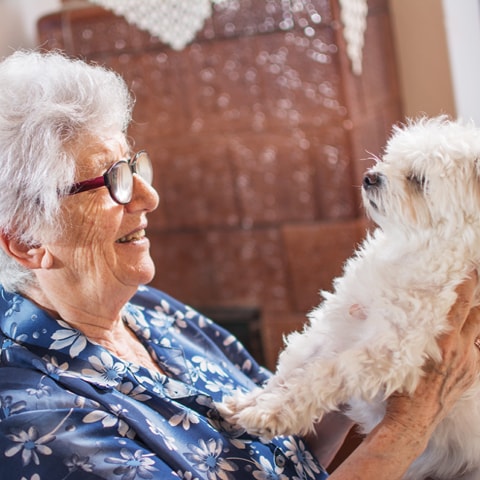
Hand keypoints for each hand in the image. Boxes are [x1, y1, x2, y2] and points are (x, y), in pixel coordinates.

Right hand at [330, 273, 479, 479]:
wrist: (412, 422)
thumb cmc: (397, 386)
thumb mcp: (385, 353)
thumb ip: (373, 327)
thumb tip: (354, 308)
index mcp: (441, 338)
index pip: (460, 302)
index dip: (466, 282)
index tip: (467, 267)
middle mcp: (461, 347)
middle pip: (476, 312)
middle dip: (473, 295)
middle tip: (469, 279)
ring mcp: (470, 362)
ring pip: (479, 330)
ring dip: (472, 317)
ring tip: (465, 307)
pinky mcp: (472, 375)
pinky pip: (477, 349)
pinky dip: (471, 339)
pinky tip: (460, 338)